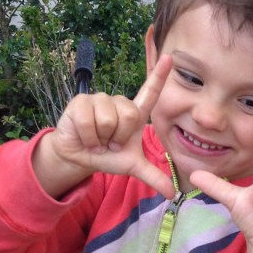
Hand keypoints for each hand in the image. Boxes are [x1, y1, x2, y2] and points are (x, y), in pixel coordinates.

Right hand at [41, 52, 175, 199]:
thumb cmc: (107, 156)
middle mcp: (119, 102)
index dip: (160, 75)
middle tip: (110, 143)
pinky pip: (88, 120)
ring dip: (101, 138)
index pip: (150, 92)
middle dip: (119, 137)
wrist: (79, 156)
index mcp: (135, 113)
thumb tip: (173, 195)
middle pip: (129, 115)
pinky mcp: (81, 101)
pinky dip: (87, 136)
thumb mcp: (132, 167)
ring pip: (108, 119)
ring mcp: (100, 99)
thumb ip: (153, 176)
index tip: (171, 57)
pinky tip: (85, 137)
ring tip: (97, 139)